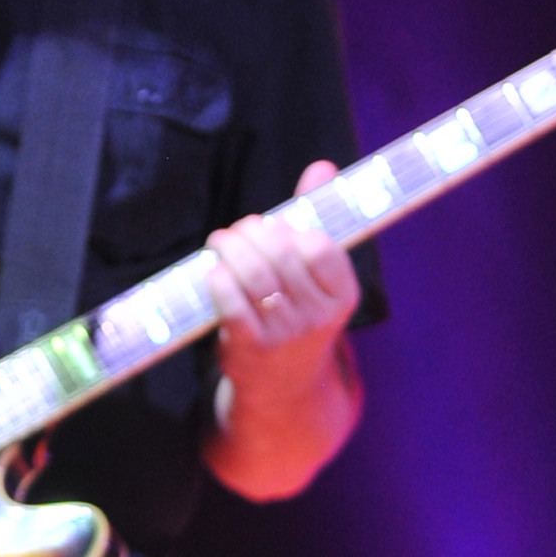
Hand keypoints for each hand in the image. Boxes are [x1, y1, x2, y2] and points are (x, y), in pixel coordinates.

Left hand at [203, 160, 359, 383]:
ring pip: (254, 275)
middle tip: (238, 230)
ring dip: (230, 248)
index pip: (320, 245)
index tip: (272, 226)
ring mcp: (285, 334)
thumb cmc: (296, 313)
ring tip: (220, 241)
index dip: (289, 228)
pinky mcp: (251, 348)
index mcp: (342, 294)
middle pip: (281, 255)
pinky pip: (231, 303)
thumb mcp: (316, 276)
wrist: (283, 388)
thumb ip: (317, 220)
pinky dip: (218, 279)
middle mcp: (318, 316)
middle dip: (253, 232)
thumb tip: (322, 168)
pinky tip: (213, 271)